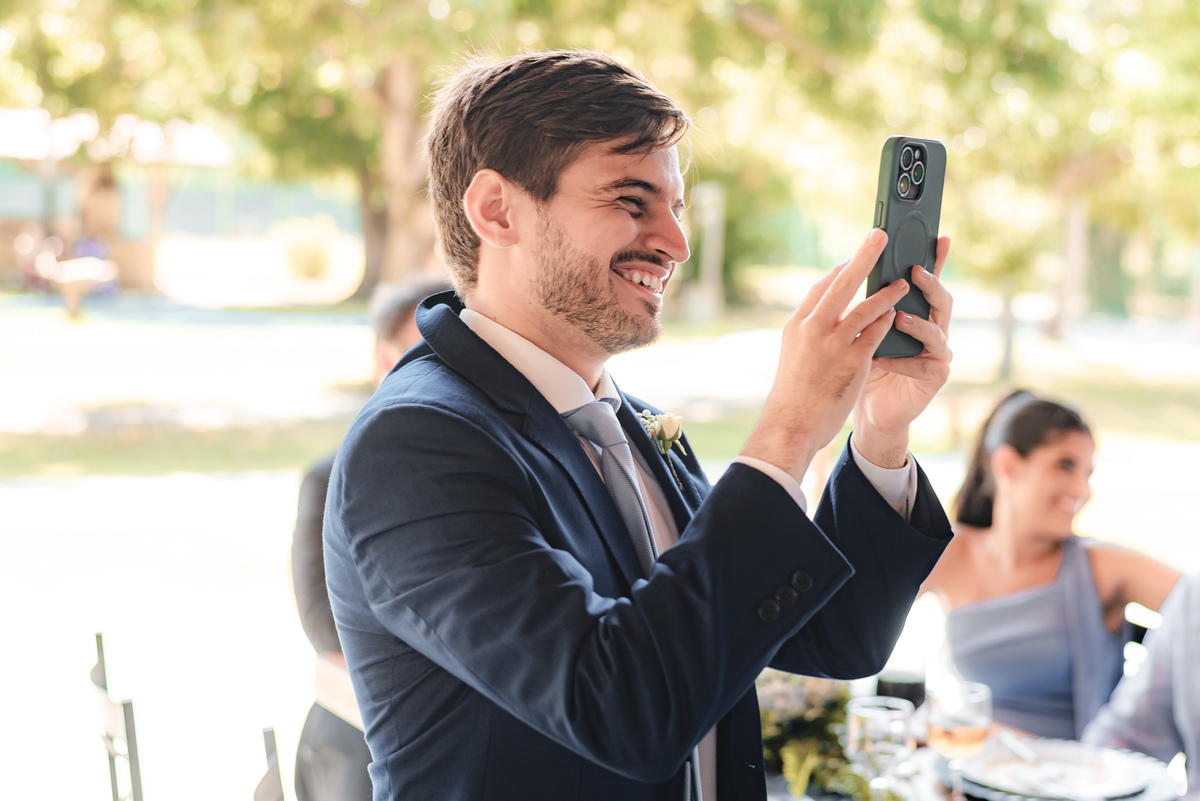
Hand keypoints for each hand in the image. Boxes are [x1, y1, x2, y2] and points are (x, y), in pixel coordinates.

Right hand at [742, 229, 907, 483]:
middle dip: (864, 257)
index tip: (855, 258)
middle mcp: (813, 328)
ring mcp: (833, 344)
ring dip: (887, 292)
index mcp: (797, 324)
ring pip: (866, 307)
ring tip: (904, 282)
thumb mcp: (794, 354)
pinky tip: (899, 315)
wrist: (792, 423)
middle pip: (842, 283)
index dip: (841, 270)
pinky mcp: (852, 361)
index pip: (822, 287)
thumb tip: (827, 314)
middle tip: (880, 235)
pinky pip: (876, 333)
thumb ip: (810, 331)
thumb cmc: (794, 392)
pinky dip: (888, 321)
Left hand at [853, 236, 952, 467]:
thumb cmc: (864, 365)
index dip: (937, 259)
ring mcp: (937, 353)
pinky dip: (902, 360)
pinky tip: (882, 357)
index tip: (940, 236)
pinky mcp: (935, 377)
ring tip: (899, 317)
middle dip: (931, 284)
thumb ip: (865, 305)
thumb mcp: (861, 330)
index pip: (928, 281)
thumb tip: (850, 267)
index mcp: (917, 312)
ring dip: (918, 324)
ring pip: (938, 332)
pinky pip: (924, 365)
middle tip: (915, 272)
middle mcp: (933, 329)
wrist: (869, 409)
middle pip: (941, 300)